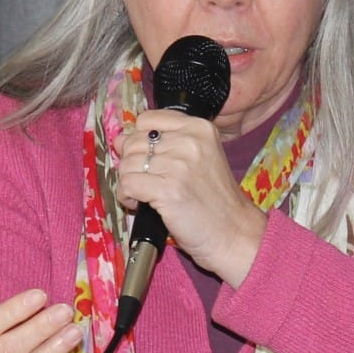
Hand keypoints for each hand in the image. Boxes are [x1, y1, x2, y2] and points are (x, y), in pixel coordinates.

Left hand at [114, 111, 266, 287]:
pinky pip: (127, 184)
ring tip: (144, 195)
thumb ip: (164, 144)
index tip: (146, 159)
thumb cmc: (215, 200)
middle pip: (134, 142)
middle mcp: (190, 141)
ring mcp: (179, 165)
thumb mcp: (199, 158)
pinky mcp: (168, 189)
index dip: (139, 140)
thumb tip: (119, 139)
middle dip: (132, 164)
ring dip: (128, 182)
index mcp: (199, 128)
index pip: (147, 120)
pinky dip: (126, 196)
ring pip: (127, 164)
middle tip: (145, 182)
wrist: (233, 232)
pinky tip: (139, 204)